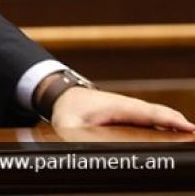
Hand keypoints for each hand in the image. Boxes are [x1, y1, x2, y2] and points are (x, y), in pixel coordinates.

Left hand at [50, 87, 194, 131]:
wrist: (65, 96)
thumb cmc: (69, 110)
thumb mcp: (68, 124)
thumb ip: (79, 137)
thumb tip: (88, 150)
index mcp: (115, 105)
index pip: (147, 112)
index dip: (168, 119)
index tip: (187, 126)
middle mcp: (129, 106)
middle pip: (160, 115)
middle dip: (179, 125)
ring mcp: (133, 111)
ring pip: (160, 118)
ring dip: (177, 126)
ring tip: (192, 137)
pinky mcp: (134, 118)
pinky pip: (155, 121)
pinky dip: (169, 127)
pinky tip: (181, 137)